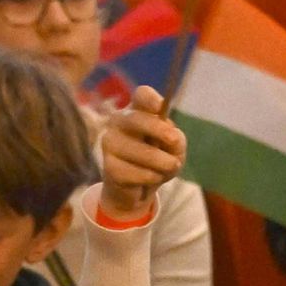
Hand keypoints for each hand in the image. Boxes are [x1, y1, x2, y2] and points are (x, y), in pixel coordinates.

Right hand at [96, 84, 185, 215]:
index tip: (160, 107)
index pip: (142, 96)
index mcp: (138, 110)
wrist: (137, 189)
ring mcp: (110, 143)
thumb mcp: (174, 150)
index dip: (151, 99)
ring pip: (139, 151)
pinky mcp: (108, 166)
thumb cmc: (158, 161)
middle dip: (157, 129)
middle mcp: (119, 122)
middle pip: (136, 119)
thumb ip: (176, 141)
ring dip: (162, 162)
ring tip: (170, 167)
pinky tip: (153, 178)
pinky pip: (135, 172)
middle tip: (174, 140)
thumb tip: (173, 139)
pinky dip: (151, 177)